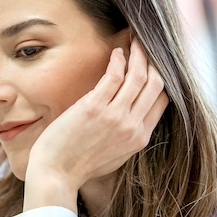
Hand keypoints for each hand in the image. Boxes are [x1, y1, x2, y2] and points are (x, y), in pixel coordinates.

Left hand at [23, 37, 167, 211]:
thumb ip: (126, 137)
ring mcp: (115, 117)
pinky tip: (116, 53)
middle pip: (155, 85)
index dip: (160, 80)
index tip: (154, 66)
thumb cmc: (78, 166)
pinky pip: (114, 76)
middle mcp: (132, 127)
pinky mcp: (95, 108)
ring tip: (134, 41)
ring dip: (138, 54)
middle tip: (147, 46)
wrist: (56, 175)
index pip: (161, 102)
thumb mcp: (113, 157)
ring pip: (138, 76)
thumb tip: (130, 119)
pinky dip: (118, 61)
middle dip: (153, 61)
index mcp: (139, 139)